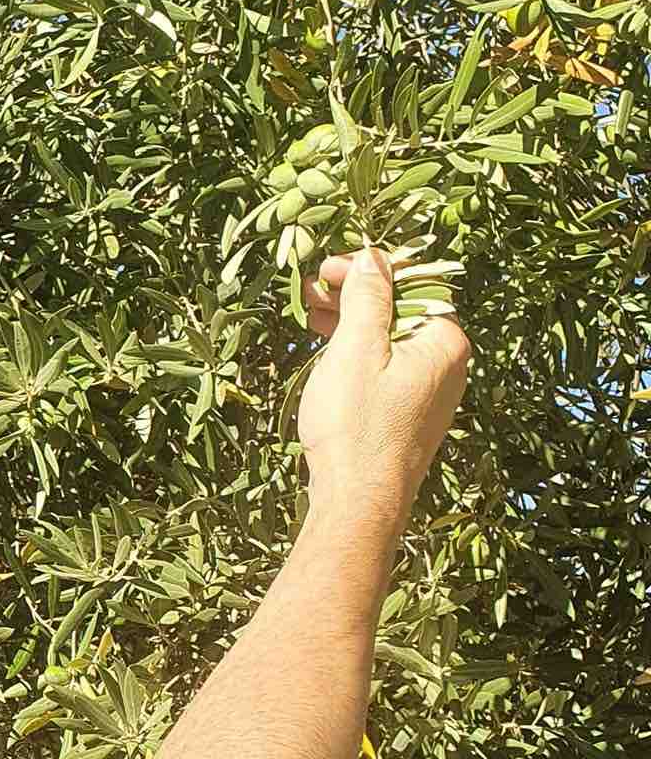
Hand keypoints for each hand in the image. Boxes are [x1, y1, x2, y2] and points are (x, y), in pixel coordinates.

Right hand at [298, 247, 470, 527]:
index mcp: (444, 342)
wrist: (358, 500)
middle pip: (400, 310)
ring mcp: (430, 391)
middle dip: (355, 295)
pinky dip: (357, 351)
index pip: (411, 284)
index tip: (326, 268)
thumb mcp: (357, 350)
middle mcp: (447, 364)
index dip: (367, 269)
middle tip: (312, 289)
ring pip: (389, 339)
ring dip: (351, 322)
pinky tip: (328, 350)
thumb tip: (373, 257)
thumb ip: (369, 298)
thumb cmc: (357, 426)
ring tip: (311, 316)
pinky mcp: (408, 412)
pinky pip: (385, 366)